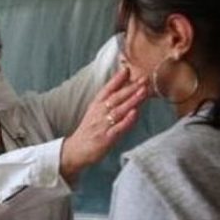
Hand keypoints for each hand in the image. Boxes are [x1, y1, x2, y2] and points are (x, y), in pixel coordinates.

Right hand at [60, 68, 147, 183]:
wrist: (75, 151)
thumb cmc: (89, 131)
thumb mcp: (95, 112)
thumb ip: (109, 101)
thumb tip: (124, 88)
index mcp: (96, 105)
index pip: (107, 89)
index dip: (117, 79)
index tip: (127, 69)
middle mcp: (99, 113)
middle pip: (116, 98)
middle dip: (131, 88)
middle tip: (144, 79)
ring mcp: (102, 126)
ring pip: (119, 111)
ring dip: (132, 100)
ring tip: (143, 91)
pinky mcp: (106, 139)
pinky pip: (118, 128)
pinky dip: (127, 121)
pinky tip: (135, 113)